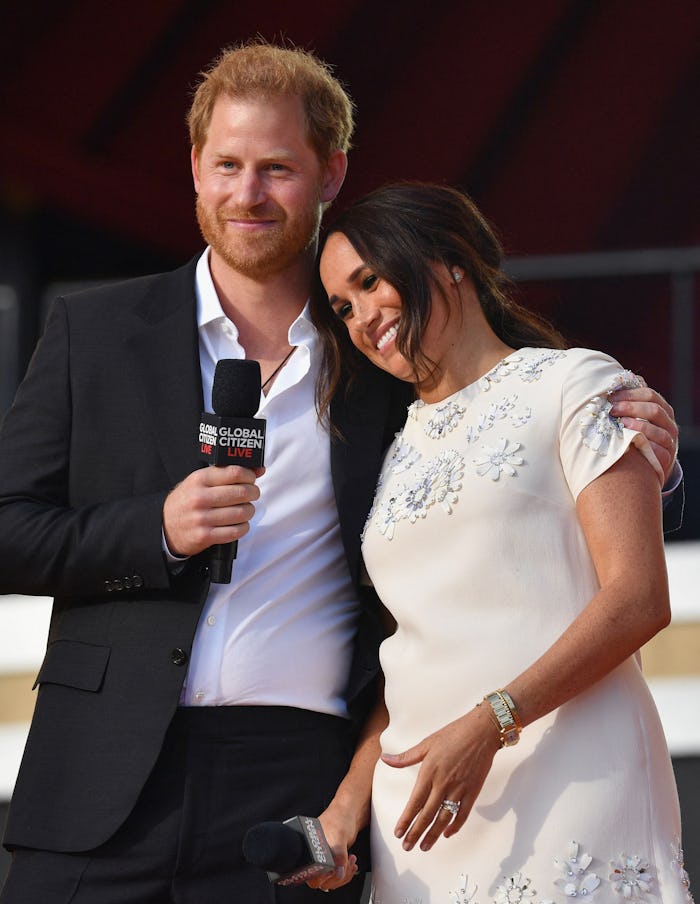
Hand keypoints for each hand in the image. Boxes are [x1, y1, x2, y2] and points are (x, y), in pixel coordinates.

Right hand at [162, 465, 263, 556]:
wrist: (165, 526)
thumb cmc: (187, 500)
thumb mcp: (200, 481)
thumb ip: (227, 474)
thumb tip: (258, 470)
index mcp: (199, 480)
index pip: (234, 473)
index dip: (249, 475)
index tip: (251, 479)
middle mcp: (200, 498)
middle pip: (241, 492)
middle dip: (253, 493)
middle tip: (252, 494)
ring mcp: (202, 518)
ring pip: (242, 513)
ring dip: (249, 511)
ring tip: (245, 509)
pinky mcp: (205, 536)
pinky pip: (236, 531)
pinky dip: (243, 527)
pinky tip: (239, 523)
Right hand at [305, 806, 359, 891]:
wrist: (350, 811)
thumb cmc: (340, 817)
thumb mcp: (339, 837)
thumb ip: (338, 856)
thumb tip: (338, 872)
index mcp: (310, 850)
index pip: (311, 875)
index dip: (323, 877)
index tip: (334, 871)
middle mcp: (315, 855)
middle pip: (321, 881)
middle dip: (336, 877)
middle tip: (345, 866)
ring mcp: (324, 858)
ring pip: (330, 880)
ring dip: (342, 876)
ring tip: (350, 864)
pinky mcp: (333, 859)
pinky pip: (336, 875)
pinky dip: (345, 873)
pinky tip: (350, 865)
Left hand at [381, 704, 499, 851]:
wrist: (481, 731)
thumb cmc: (453, 734)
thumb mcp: (427, 743)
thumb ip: (406, 757)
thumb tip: (385, 759)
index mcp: (430, 771)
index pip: (415, 802)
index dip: (406, 819)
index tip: (398, 833)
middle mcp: (443, 783)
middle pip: (427, 814)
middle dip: (416, 833)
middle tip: (407, 847)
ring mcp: (459, 789)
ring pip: (444, 818)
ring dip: (433, 835)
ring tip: (424, 847)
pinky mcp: (473, 791)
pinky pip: (463, 814)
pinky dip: (455, 826)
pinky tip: (447, 834)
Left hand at [609, 381, 678, 484]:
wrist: (648, 463)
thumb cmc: (638, 435)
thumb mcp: (638, 416)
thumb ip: (632, 399)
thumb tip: (622, 378)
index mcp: (662, 410)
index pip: (649, 395)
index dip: (629, 394)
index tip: (611, 397)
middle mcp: (669, 424)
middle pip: (654, 410)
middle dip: (631, 408)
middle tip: (612, 410)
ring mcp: (670, 442)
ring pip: (658, 431)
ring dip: (638, 426)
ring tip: (621, 425)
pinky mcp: (667, 459)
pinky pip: (659, 452)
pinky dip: (646, 447)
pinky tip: (632, 443)